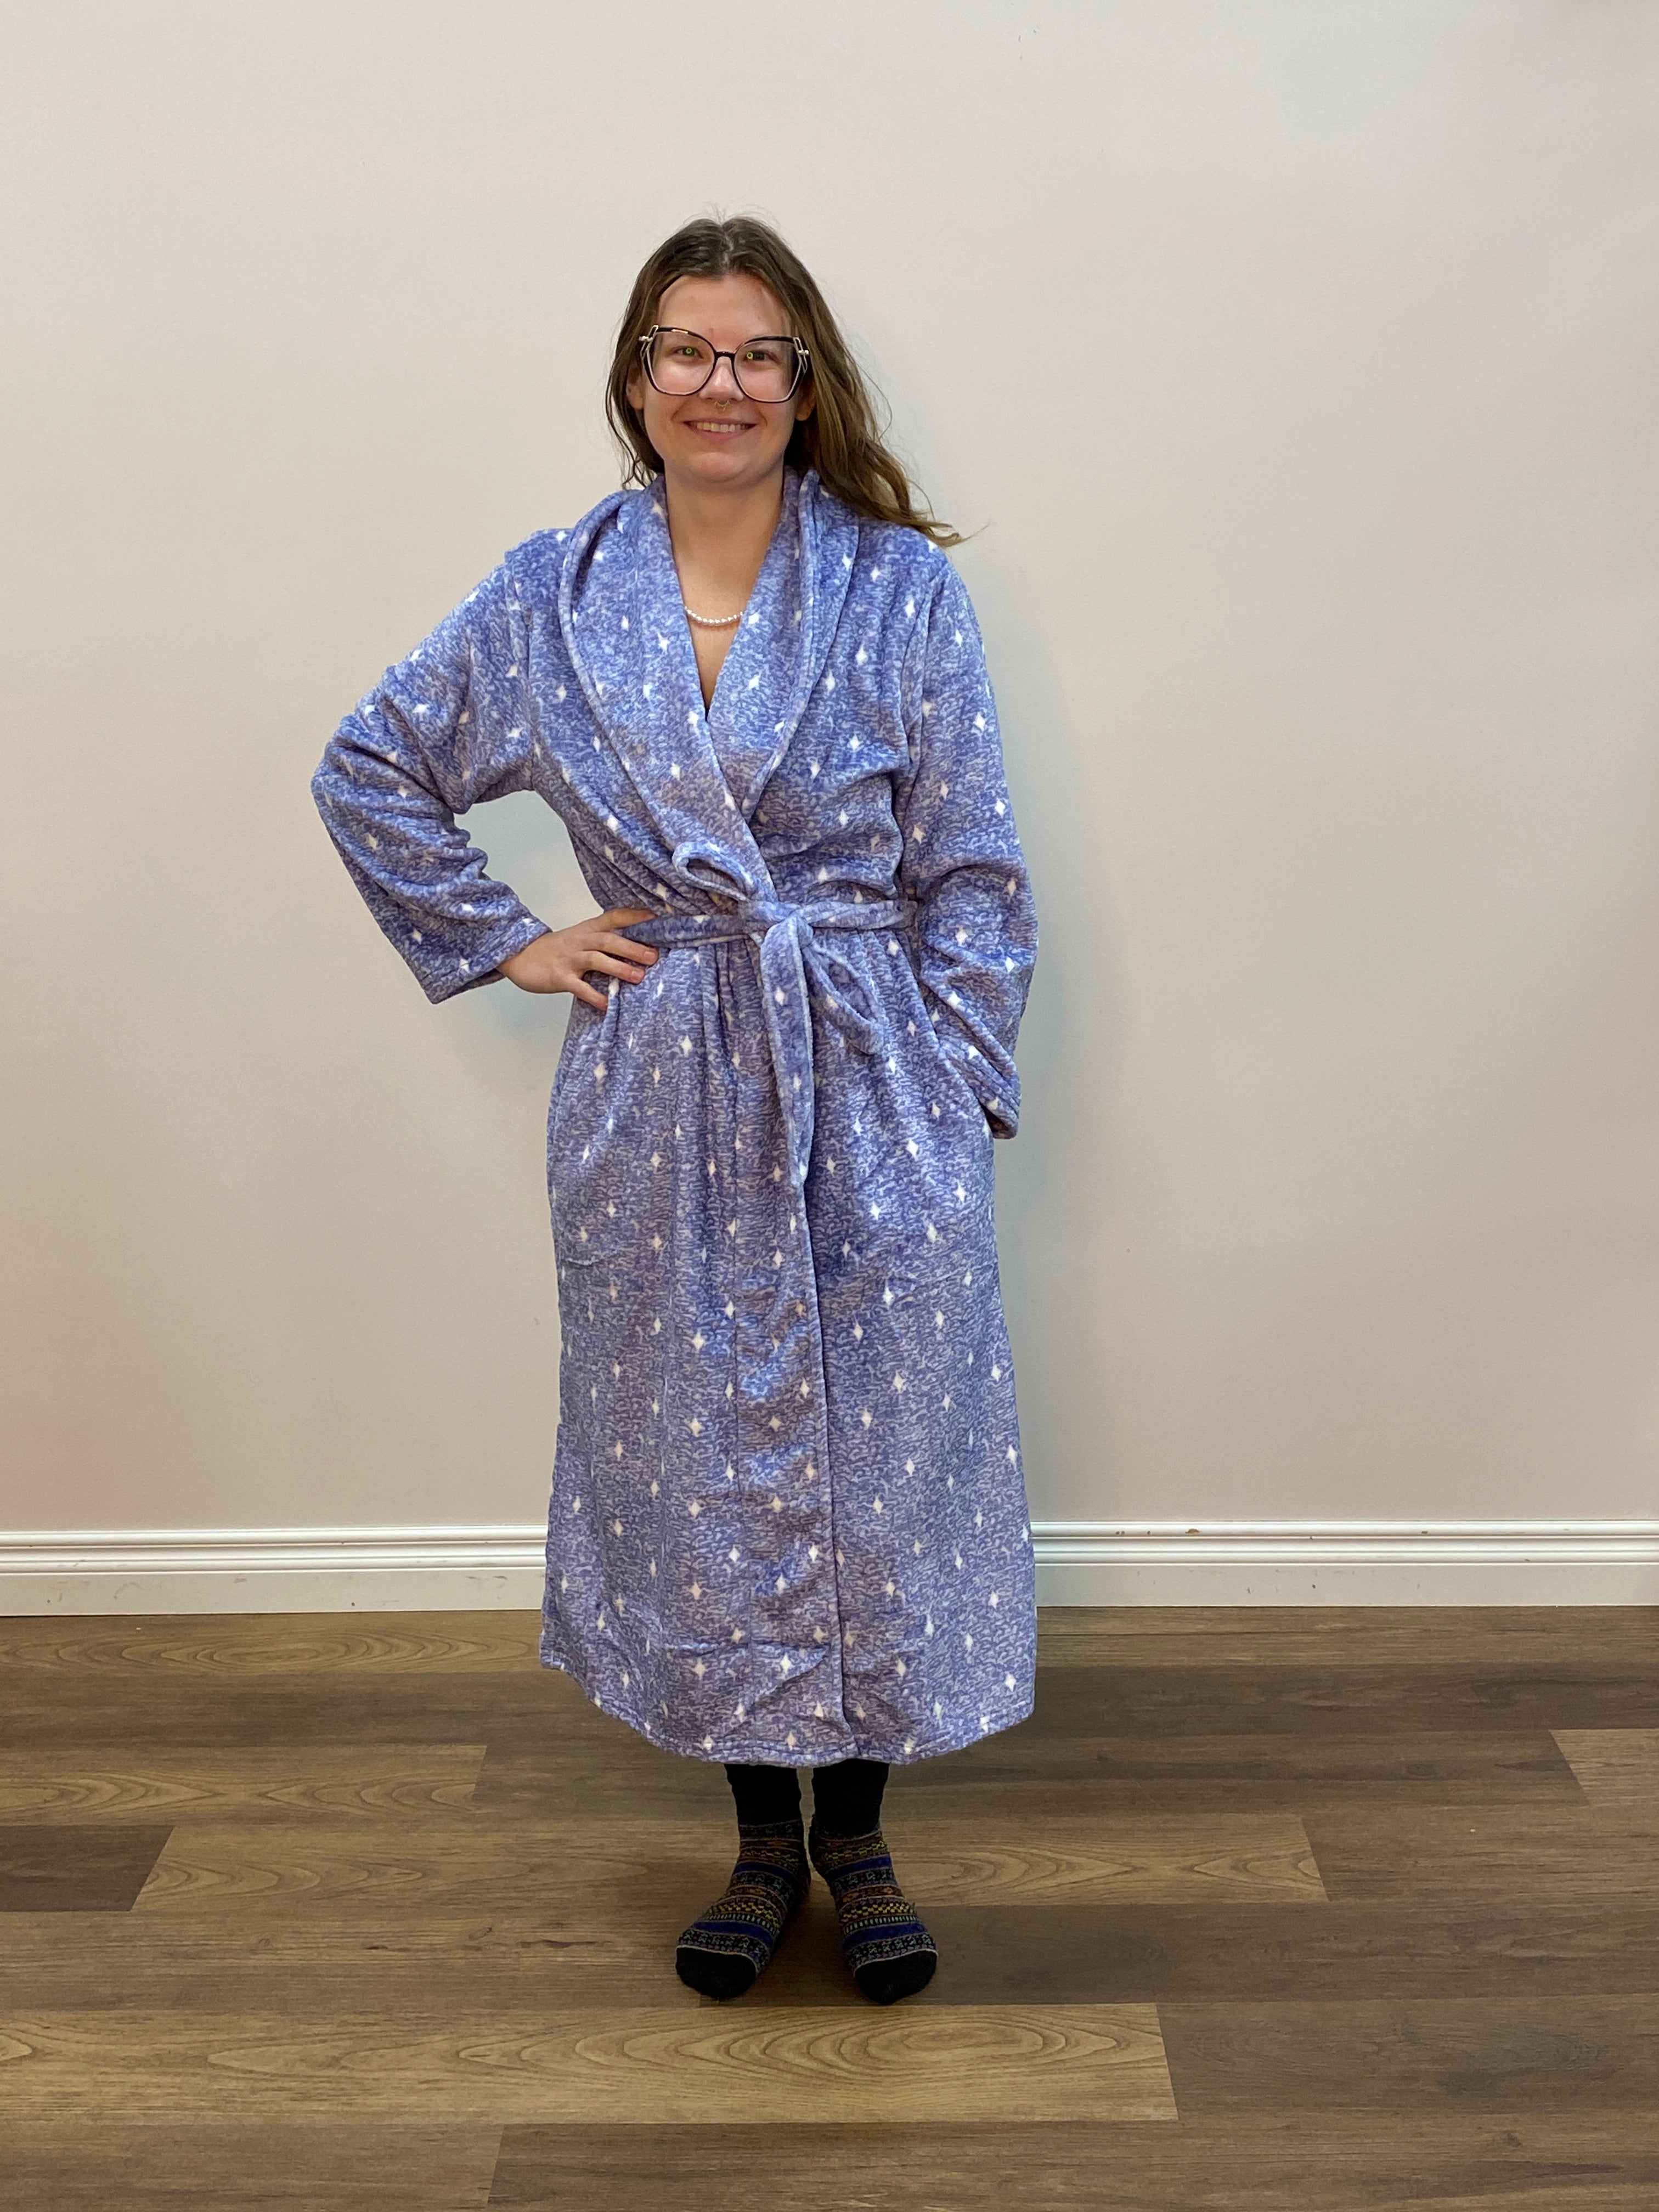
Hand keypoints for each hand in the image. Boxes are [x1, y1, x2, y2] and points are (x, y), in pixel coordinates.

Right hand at [500, 908, 658, 1010]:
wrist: (519, 955)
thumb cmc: (556, 950)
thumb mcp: (580, 938)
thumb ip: (604, 940)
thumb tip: (638, 948)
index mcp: (587, 929)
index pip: (614, 917)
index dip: (635, 917)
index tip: (657, 919)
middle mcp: (580, 941)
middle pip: (608, 940)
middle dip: (632, 947)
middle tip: (654, 956)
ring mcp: (569, 959)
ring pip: (596, 959)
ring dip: (619, 967)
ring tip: (639, 977)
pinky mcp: (559, 976)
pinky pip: (579, 987)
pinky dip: (594, 995)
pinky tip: (607, 1004)